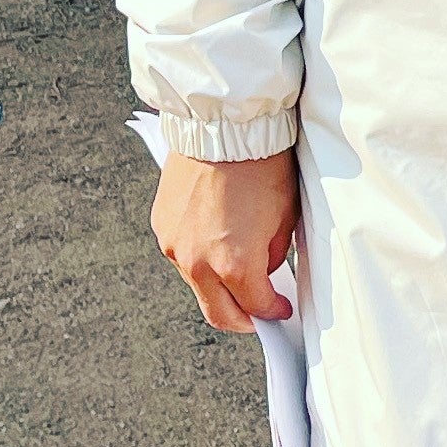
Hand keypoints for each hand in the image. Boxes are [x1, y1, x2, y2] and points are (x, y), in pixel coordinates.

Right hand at [152, 147, 297, 330]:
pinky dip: (200, 257)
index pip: (255, 307)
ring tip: (238, 270)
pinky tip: (216, 240)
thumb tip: (263, 273)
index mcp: (233, 264)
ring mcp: (175, 245)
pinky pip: (182, 255)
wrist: (223, 126)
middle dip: (243, 320)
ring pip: (197, 284)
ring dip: (218, 286)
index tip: (281, 308)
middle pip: (219, 313)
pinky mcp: (162, 226)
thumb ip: (272, 257)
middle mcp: (198, 262)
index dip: (273, 311)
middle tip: (259, 315)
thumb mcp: (284, 217)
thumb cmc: (261, 166)